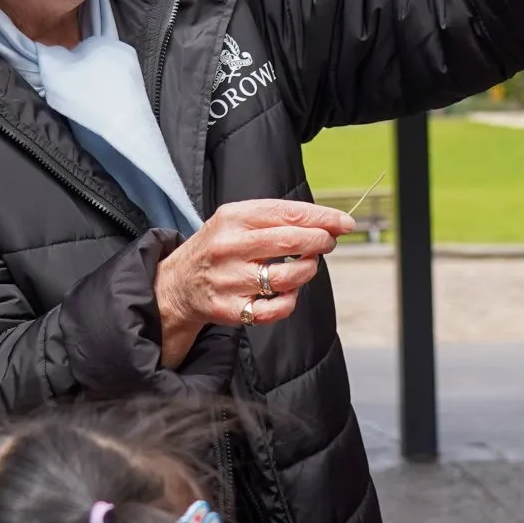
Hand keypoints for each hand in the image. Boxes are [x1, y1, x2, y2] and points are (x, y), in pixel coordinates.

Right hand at [154, 198, 356, 367]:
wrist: (178, 284)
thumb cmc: (219, 248)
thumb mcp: (237, 220)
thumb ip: (276, 217)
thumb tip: (327, 222)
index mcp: (233, 218)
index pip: (287, 213)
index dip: (322, 218)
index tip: (344, 222)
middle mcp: (229, 247)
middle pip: (290, 242)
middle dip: (320, 241)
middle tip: (327, 243)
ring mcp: (229, 280)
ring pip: (288, 277)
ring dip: (308, 270)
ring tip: (306, 265)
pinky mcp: (231, 309)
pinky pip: (276, 309)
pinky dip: (291, 301)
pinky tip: (289, 292)